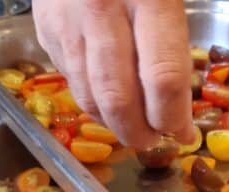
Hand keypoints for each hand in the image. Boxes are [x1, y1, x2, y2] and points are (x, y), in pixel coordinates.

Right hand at [32, 0, 194, 148]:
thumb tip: (179, 104)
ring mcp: (67, 20)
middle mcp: (102, 10)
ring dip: (113, 124)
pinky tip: (107, 101)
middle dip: (139, 133)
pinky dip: (92, 101)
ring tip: (132, 128)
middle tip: (153, 141)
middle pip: (119, 99)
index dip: (174, 117)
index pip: (162, 79)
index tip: (182, 133)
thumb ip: (176, 41)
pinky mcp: (45, 27)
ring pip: (89, 97)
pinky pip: (70, 80)